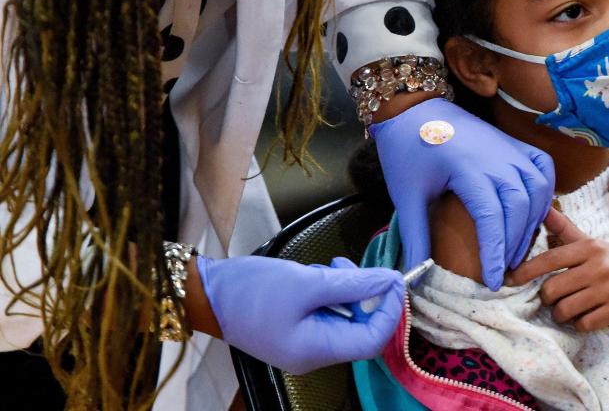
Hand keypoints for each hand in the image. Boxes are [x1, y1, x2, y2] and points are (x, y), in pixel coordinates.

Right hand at [196, 255, 402, 374]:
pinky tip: (313, 273)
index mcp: (316, 350)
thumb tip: (390, 280)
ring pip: (344, 316)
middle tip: (348, 265)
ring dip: (344, 287)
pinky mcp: (294, 327)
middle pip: (360, 327)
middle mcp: (313, 353)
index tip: (393, 277)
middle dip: (363, 294)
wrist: (204, 292)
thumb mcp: (305, 282)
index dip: (389, 310)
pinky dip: (328, 290)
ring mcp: (303, 341)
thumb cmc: (252, 290)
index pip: (373, 340)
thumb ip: (351, 283)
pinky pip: (325, 311)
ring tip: (327, 266)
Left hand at [369, 97, 554, 289]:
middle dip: (514, 244)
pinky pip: (543, 168)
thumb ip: (416, 235)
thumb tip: (415, 275)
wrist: (414, 110)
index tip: (494, 280)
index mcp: (468, 168)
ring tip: (517, 251)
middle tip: (504, 272)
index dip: (495, 252)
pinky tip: (535, 213)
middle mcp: (497, 156)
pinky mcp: (515, 143)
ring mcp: (509, 147)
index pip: (491, 217)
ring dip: (532, 223)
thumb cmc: (408, 152)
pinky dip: (545, 192)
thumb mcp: (406, 195)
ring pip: (537, 189)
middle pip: (519, 206)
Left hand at [507, 209, 608, 330]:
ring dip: (562, 314)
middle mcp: (599, 265)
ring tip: (570, 309)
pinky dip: (580, 324)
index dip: (525, 271)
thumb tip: (541, 207)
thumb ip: (564, 229)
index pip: (549, 259)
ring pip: (565, 309)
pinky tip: (588, 317)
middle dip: (548, 299)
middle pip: (552, 289)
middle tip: (555, 298)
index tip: (508, 280)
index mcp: (588, 247)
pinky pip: (584, 324)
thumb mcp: (592, 244)